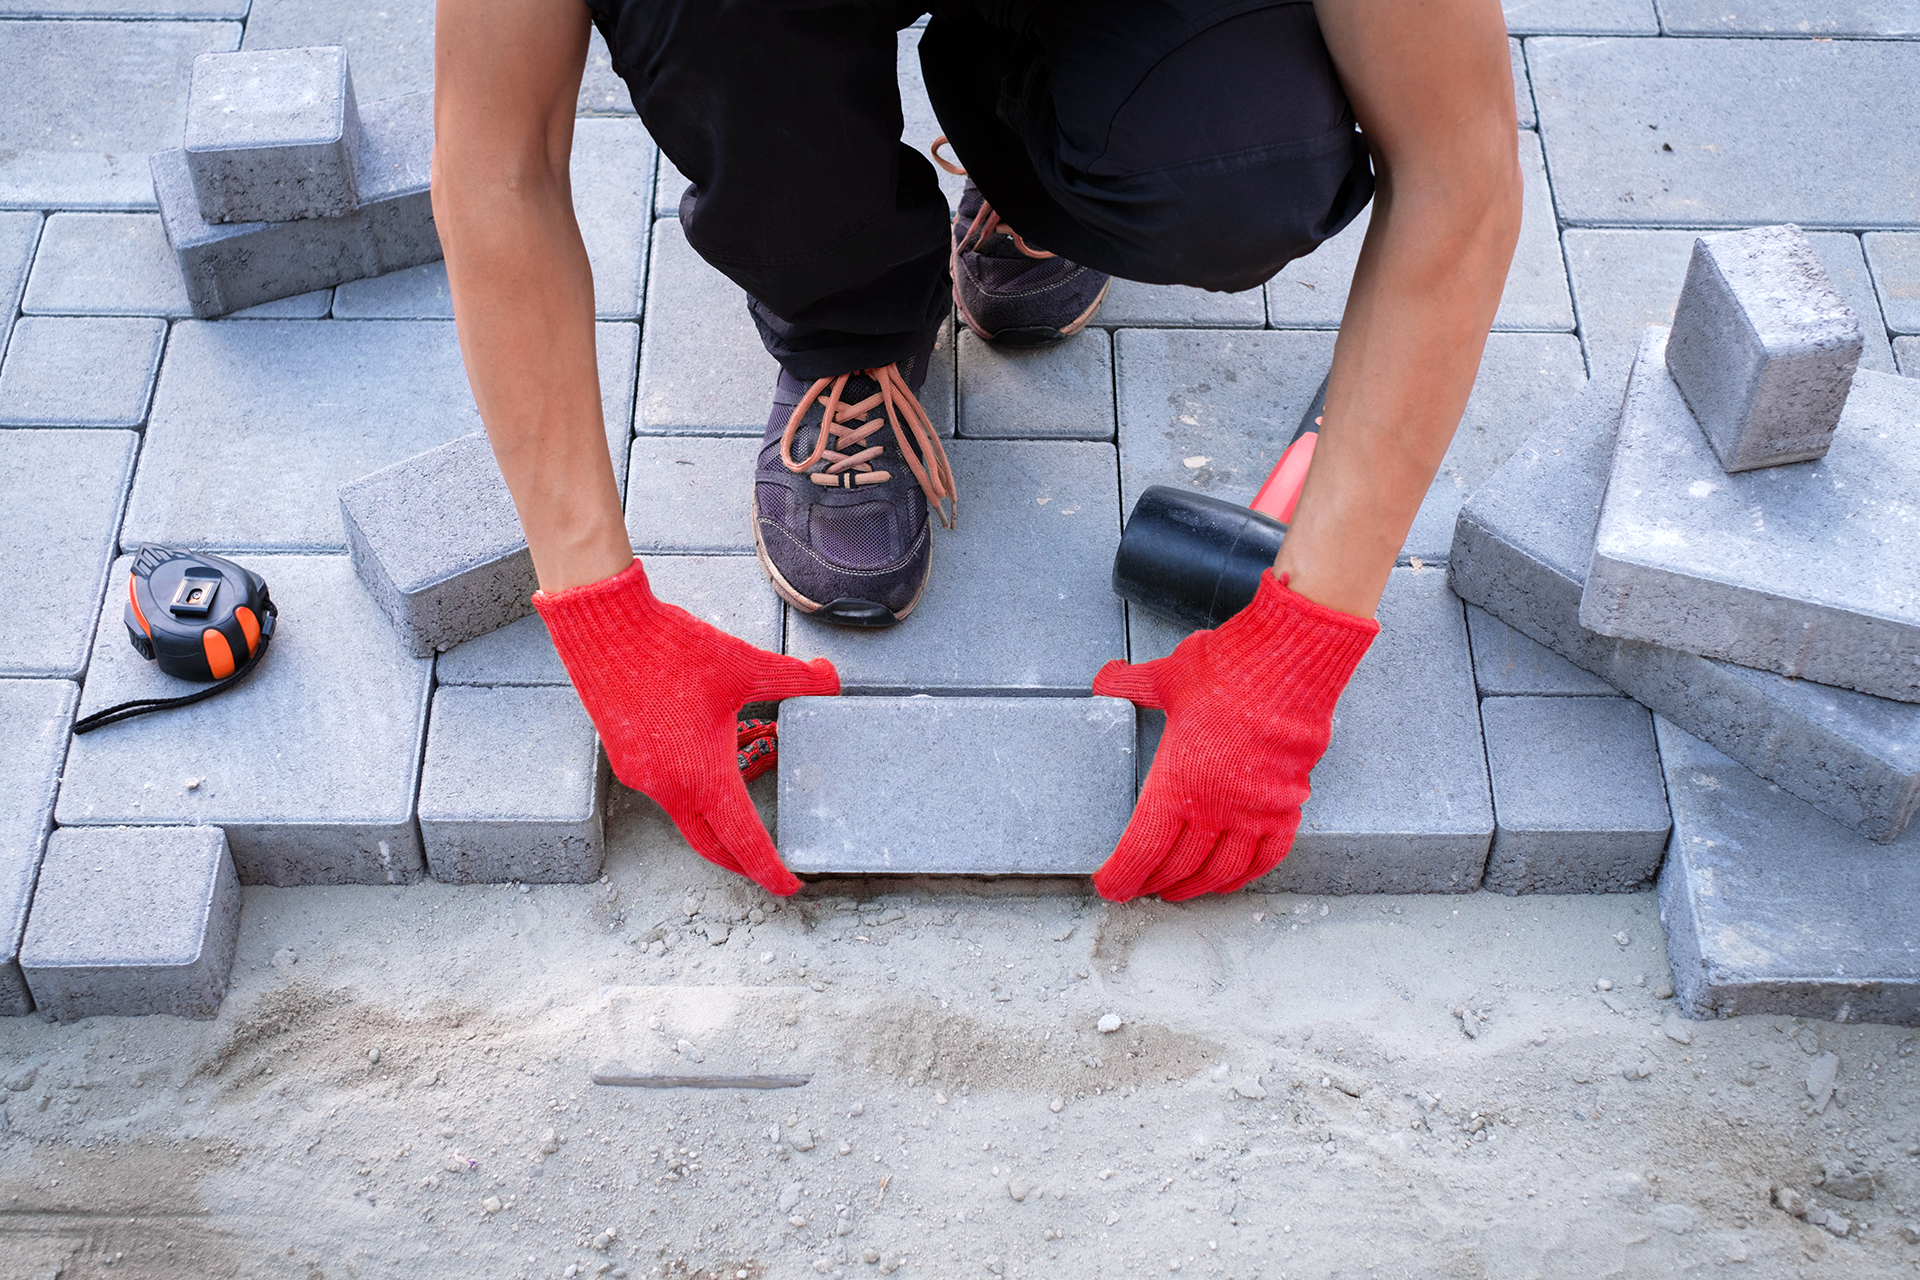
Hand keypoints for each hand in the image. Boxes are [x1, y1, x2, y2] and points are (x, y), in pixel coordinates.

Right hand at [534, 561, 838, 893]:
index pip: (745, 840)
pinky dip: (698, 777)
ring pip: (691, 808)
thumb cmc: (673, 648)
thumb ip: (797, 681)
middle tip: (769, 864)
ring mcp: (641, 776)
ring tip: (758, 756)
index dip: (770, 868)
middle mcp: (668, 787)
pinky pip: (669, 785)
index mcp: (703, 776)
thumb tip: (831, 681)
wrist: (605, 626)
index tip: (790, 886)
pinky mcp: (626, 757)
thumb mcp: (746, 666)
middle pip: (712, 842)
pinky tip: (718, 740)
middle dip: (743, 857)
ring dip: (723, 801)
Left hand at [1091, 570, 1377, 901]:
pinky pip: (1268, 855)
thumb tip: (1104, 678)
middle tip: (1139, 888)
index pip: (1142, 850)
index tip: (1109, 887)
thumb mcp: (1165, 679)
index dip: (1122, 876)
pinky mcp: (1287, 805)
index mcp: (1176, 784)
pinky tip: (1231, 879)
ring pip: (1221, 870)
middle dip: (1153, 882)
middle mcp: (1215, 807)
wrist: (1288, 662)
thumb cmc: (1225, 670)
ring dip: (1196, 887)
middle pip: (1178, 866)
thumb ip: (1130, 685)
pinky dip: (1246, 874)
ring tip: (1177, 891)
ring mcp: (1255, 811)